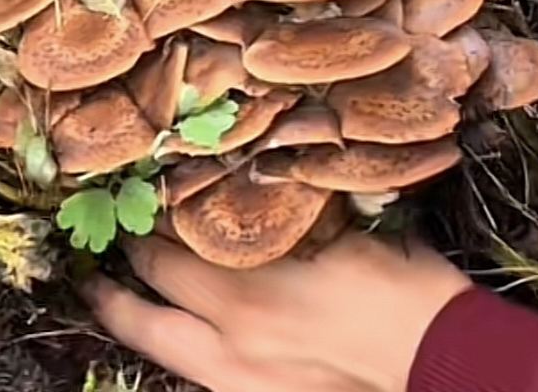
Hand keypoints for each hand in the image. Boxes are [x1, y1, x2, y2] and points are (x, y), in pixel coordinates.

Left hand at [84, 230, 469, 391]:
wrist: (442, 358)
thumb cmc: (397, 283)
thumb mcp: (335, 226)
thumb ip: (277, 205)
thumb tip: (238, 168)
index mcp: (247, 297)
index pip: (164, 254)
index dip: (138, 223)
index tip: (123, 193)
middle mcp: (233, 347)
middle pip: (146, 314)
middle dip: (115, 279)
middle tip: (94, 245)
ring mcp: (244, 385)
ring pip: (163, 354)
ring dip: (134, 319)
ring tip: (106, 293)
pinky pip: (199, 374)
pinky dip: (178, 347)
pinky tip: (173, 329)